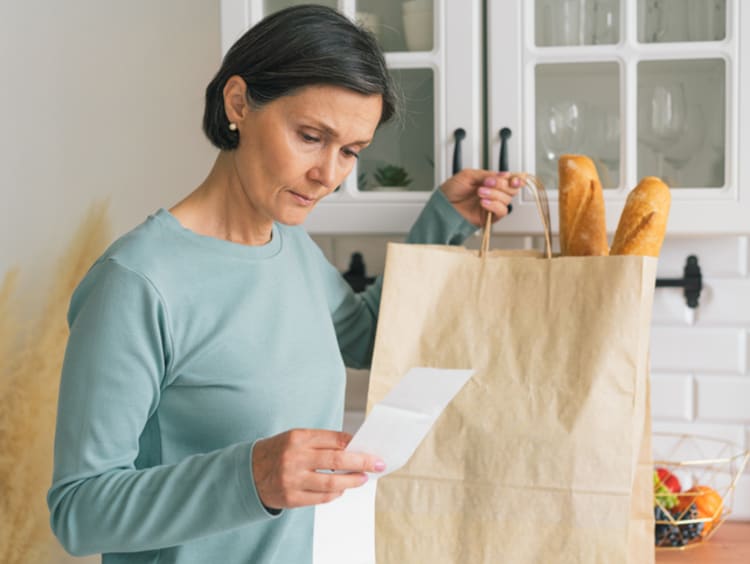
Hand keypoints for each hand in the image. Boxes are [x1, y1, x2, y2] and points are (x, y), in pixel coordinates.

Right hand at [251, 429, 384, 509]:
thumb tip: (353, 447)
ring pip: (331, 483)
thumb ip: (322, 442)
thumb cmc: (278, 452)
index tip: (370, 448)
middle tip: (377, 464)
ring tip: (363, 479)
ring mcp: (292, 479)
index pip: (334, 439)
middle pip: (337, 461)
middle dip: (362, 462)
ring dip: (352, 481)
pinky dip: (335, 495)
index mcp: (298, 438)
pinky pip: (321, 498)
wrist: (247, 473)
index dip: (355, 444)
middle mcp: (295, 458)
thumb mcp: (296, 438)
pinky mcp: (291, 498)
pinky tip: (341, 490)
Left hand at [440, 169, 523, 226]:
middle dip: (502, 184)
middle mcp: (493, 193)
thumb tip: (504, 174)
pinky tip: (483, 202)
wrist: (443, 206)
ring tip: (480, 193)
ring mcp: (492, 205)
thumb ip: (487, 174)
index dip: (515, 178)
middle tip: (488, 182)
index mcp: (490, 181)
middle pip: (512, 189)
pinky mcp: (490, 217)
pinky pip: (501, 211)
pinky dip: (494, 205)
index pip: (509, 179)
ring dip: (495, 194)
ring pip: (507, 199)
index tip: (512, 178)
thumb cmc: (451, 191)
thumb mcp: (468, 175)